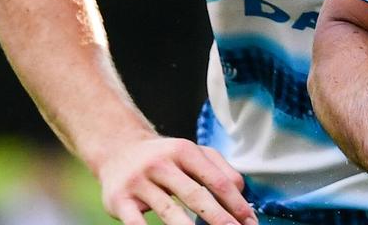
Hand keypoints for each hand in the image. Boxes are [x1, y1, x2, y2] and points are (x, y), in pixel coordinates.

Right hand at [95, 136, 255, 224]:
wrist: (118, 150)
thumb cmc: (165, 157)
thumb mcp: (193, 153)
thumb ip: (219, 169)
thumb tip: (241, 193)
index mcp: (184, 151)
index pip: (216, 180)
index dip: (235, 202)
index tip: (249, 221)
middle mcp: (161, 164)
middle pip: (195, 195)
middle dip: (218, 218)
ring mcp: (139, 182)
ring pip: (169, 210)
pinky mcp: (120, 200)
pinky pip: (136, 222)